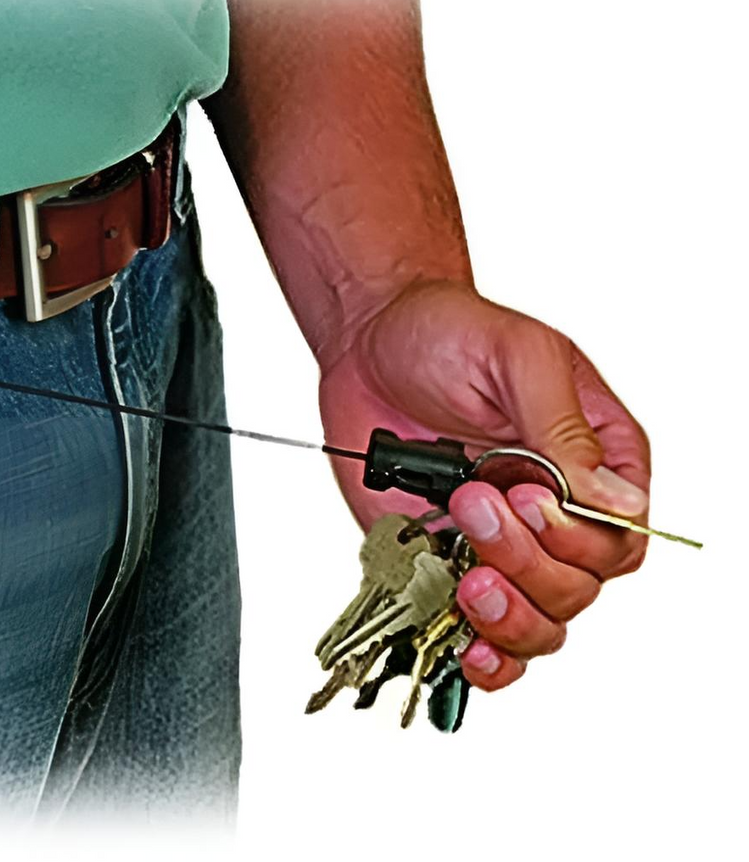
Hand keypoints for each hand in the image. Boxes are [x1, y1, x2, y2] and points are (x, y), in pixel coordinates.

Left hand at [318, 278, 650, 689]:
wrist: (367, 342)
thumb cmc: (448, 334)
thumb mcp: (518, 358)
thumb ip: (563, 431)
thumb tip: (616, 501)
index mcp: (593, 464)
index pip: (619, 538)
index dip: (576, 538)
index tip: (526, 499)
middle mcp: (552, 515)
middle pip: (577, 589)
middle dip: (526, 564)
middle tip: (472, 506)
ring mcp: (498, 546)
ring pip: (537, 625)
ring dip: (506, 619)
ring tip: (467, 580)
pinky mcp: (442, 563)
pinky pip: (474, 634)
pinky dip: (475, 653)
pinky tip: (463, 644)